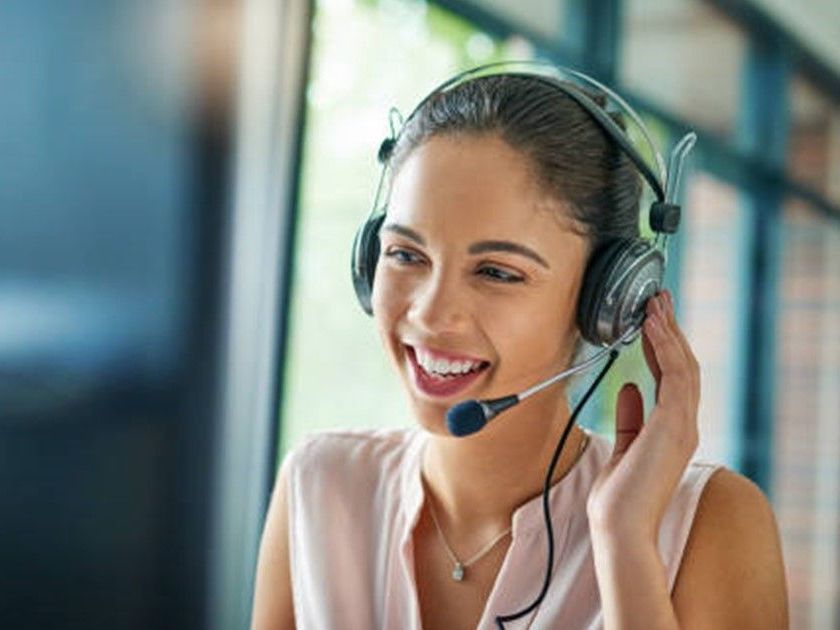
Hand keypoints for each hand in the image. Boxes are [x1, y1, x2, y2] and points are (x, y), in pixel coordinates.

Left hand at [586, 289, 700, 543]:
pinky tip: (652, 326)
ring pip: (683, 365)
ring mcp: (683, 424)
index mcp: (672, 429)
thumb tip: (630, 387)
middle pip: (683, 365)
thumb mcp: (623, 446)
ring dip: (668, 331)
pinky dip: (665, 347)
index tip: (652, 319)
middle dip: (670, 329)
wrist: (619, 526)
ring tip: (655, 303)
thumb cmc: (619, 496)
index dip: (664, 345)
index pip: (673, 377)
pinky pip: (676, 376)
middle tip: (658, 299)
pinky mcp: (675, 425)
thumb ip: (630, 417)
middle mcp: (683, 424)